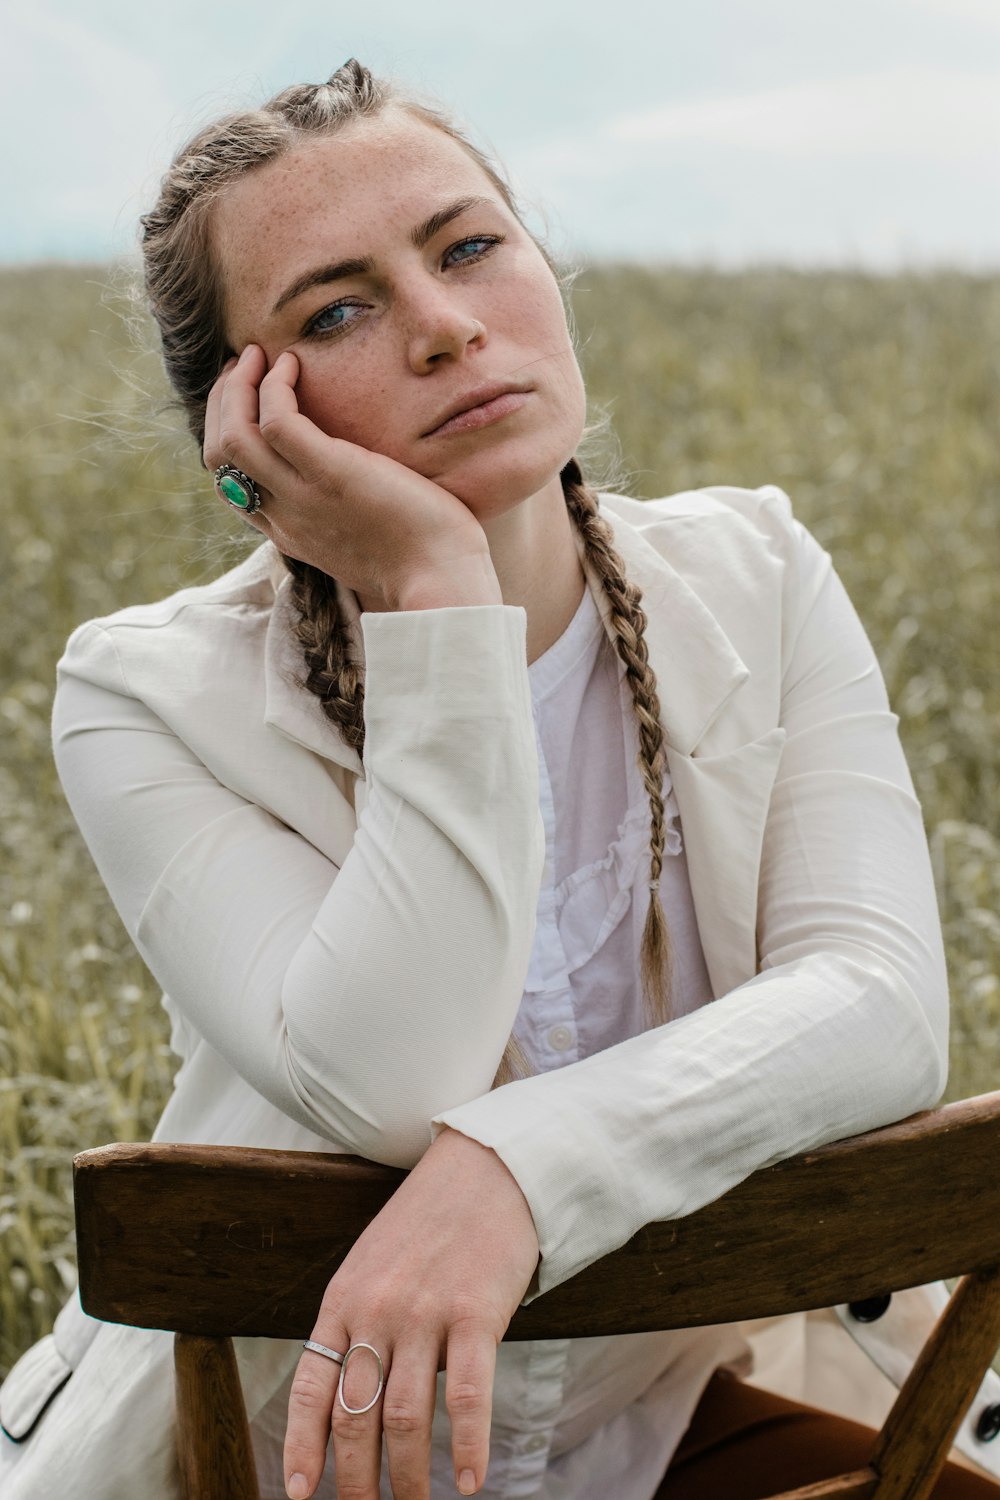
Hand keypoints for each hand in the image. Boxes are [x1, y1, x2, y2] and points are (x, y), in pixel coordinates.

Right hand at [204, 346, 500, 609]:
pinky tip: (293, 364)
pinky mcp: (330, 474)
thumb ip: (346, 510)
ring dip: (237, 387)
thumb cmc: (426, 560)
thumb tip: (360, 481)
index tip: (247, 402)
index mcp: (291, 533)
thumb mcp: (369, 536)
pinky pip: (276, 421)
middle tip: (242, 367)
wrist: (443, 583)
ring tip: (257, 355)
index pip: (231, 485)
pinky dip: (275, 384)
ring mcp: (303, 497)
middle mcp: (286, 517)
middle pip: (218, 456)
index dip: (227, 435)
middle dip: (221, 404)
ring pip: (232, 437)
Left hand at [283, 1127, 539, 1498]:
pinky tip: (473, 1482)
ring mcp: (425, 1313)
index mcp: (343, 1299)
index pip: (312, 1389)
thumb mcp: (372, 1263)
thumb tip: (348, 1395)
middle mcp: (376, 1310)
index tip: (300, 1493)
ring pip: (406, 1419)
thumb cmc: (430, 1220)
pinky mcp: (476, 1313)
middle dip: (357, 1480)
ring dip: (409, 1478)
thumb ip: (357, 1321)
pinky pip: (468, 1396)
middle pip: (357, 1417)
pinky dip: (469, 1447)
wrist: (486, 1168)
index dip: (303, 1447)